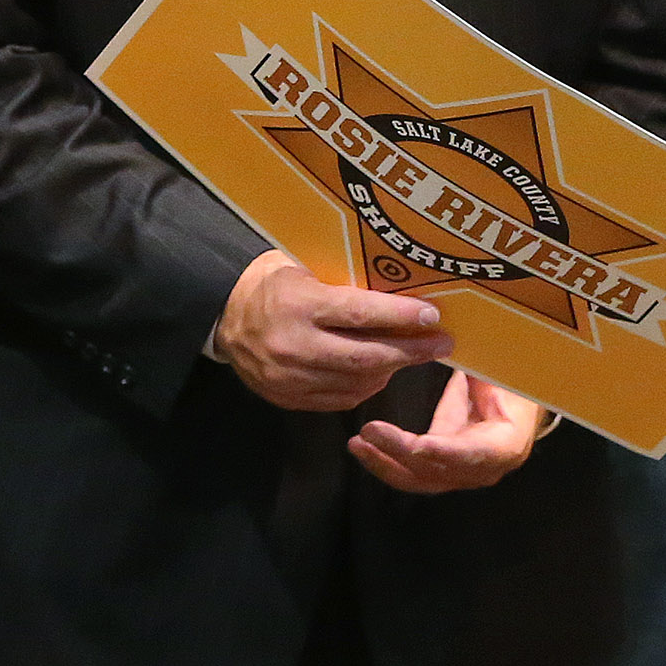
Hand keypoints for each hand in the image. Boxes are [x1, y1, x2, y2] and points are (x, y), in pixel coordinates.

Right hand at [213, 250, 452, 411]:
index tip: (434, 315)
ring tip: (415, 355)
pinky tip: (381, 372)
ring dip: (392, 370)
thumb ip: (344, 281)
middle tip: (443, 344)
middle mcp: (294, 345)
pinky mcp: (287, 398)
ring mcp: (289, 378)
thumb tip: (400, 286)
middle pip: (366, 357)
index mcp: (298, 305)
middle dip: (410, 351)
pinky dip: (366, 386)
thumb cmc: (271, 280)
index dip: (401, 316)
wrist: (223, 315)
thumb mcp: (303, 266)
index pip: (360, 314)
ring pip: (356, 383)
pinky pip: (339, 399)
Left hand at [349, 371, 546, 493]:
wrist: (514, 401)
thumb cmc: (509, 380)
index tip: (418, 446)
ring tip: (357, 443)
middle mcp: (485, 467)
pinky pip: (411, 471)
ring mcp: (461, 472)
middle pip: (440, 471)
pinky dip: (386, 459)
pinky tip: (362, 445)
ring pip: (420, 478)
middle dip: (401, 454)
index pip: (476, 453)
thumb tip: (451, 333)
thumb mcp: (499, 369)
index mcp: (507, 443)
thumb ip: (479, 361)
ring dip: (386, 462)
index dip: (447, 451)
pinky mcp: (441, 468)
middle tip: (370, 432)